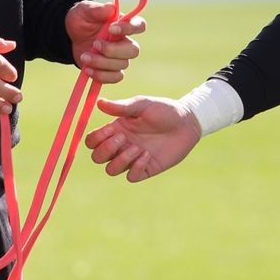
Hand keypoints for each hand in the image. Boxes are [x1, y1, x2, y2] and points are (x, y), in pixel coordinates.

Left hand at [66, 0, 145, 83]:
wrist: (69, 36)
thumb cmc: (81, 19)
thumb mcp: (85, 10)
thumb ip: (97, 9)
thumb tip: (111, 8)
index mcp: (123, 24)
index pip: (140, 26)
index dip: (130, 29)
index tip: (111, 29)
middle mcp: (125, 41)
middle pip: (133, 51)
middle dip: (113, 50)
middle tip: (95, 45)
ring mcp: (118, 57)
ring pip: (122, 65)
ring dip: (101, 63)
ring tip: (84, 57)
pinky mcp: (110, 70)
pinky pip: (115, 77)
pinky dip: (101, 75)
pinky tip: (87, 69)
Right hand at [84, 96, 199, 181]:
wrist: (187, 122)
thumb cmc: (164, 110)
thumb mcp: (143, 105)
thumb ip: (121, 107)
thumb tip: (99, 103)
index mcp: (116, 129)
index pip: (92, 141)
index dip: (96, 138)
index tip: (111, 129)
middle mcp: (121, 145)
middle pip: (97, 158)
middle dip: (106, 149)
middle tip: (123, 138)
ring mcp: (132, 158)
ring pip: (111, 170)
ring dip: (121, 160)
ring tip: (138, 147)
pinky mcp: (146, 168)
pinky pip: (131, 177)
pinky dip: (136, 167)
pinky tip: (147, 154)